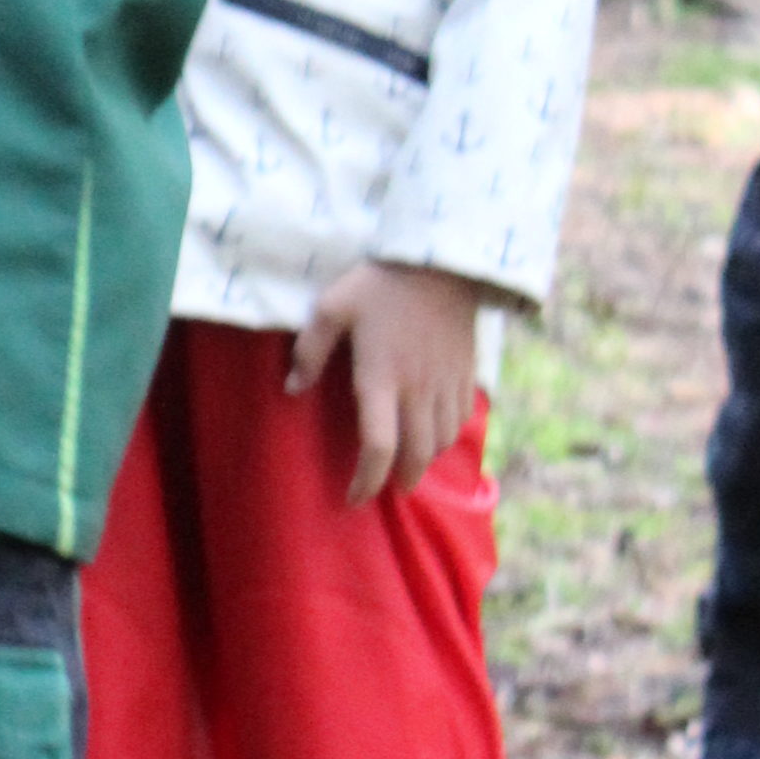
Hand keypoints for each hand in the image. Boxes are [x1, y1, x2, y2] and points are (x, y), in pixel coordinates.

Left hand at [288, 260, 483, 505]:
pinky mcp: (467, 373)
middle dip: (401, 479)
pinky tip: (435, 434)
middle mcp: (418, 390)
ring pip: (442, 441)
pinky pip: (462, 419)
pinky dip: (448, 436)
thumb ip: (310, 350)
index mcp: (382, 378)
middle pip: (416, 454)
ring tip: (408, 464)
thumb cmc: (381, 284)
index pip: (378, 446)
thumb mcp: (332, 307)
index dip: (366, 479)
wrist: (444, 261)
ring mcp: (447, 384)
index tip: (354, 497)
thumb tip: (292, 389)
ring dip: (424, 460)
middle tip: (386, 488)